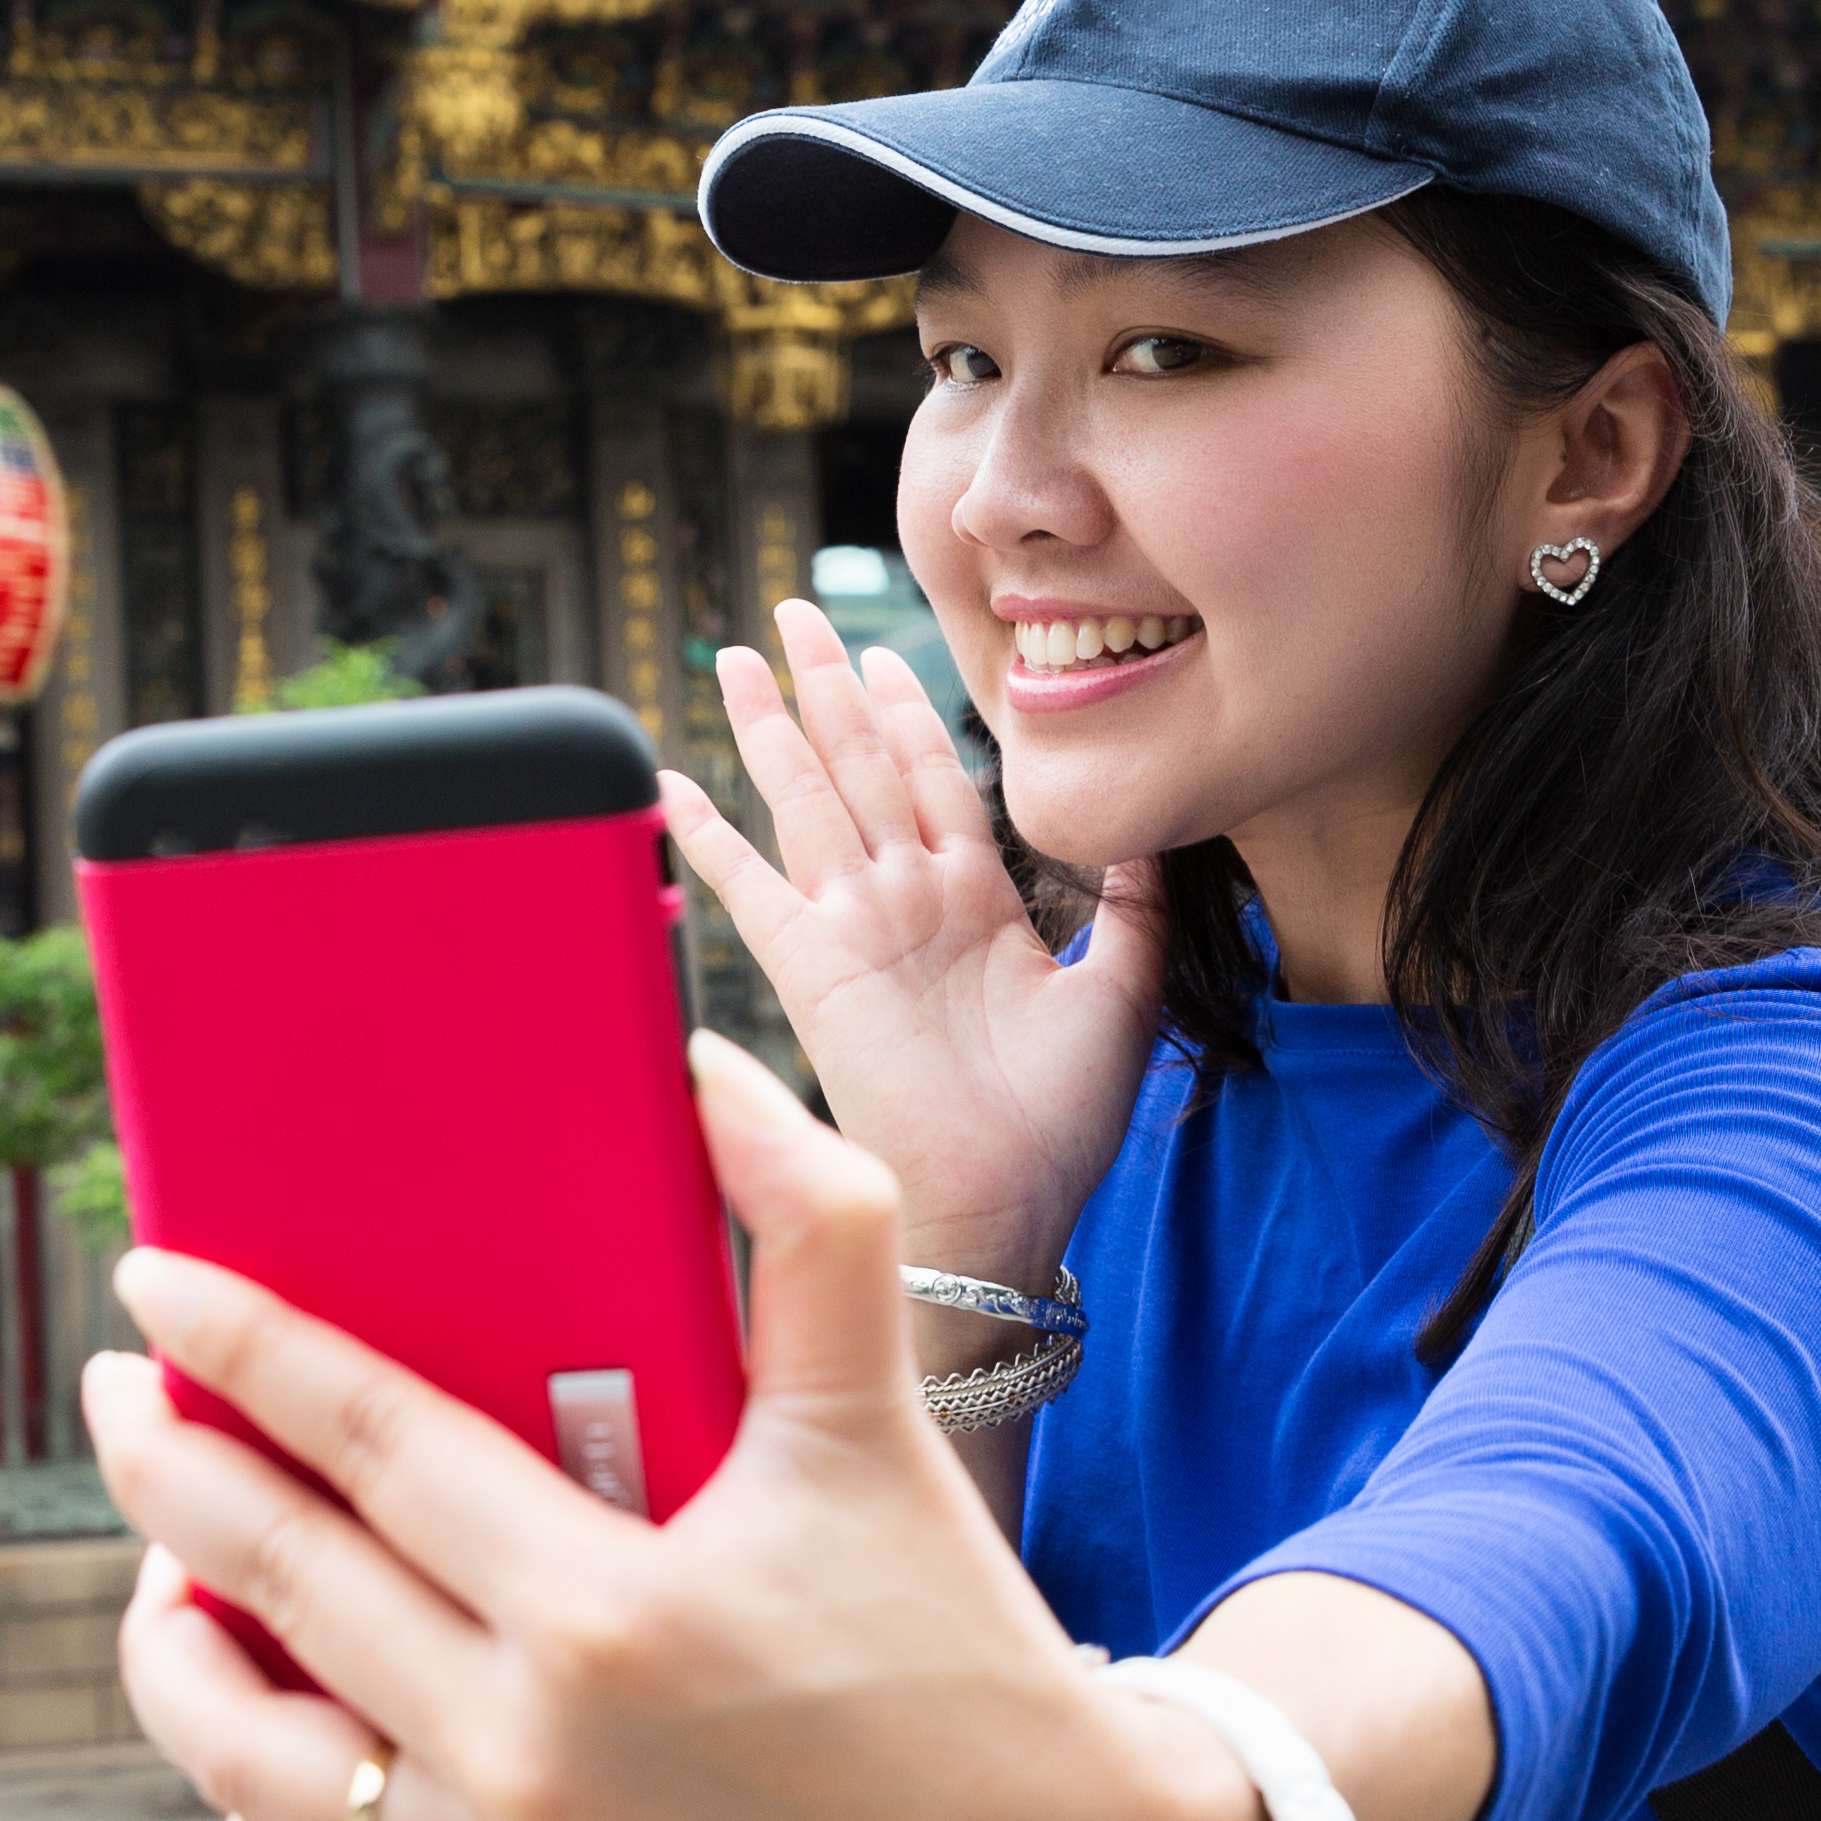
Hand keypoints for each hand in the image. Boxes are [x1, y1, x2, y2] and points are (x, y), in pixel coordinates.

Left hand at [83, 1033, 1264, 1820]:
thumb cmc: (954, 1633)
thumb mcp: (881, 1417)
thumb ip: (809, 1223)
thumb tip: (698, 1070)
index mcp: (609, 1611)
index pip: (366, 1443)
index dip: (240, 1348)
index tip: (152, 1279)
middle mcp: (530, 1755)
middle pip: (272, 1582)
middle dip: (161, 1468)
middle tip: (117, 1390)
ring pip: (246, 1759)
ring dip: (167, 1651)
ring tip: (162, 1567)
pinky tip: (243, 1765)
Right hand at [658, 600, 1167, 1283]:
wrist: (1005, 1209)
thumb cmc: (1060, 1125)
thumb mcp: (1120, 992)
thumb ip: (1131, 908)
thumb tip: (1149, 829)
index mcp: (975, 904)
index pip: (934, 779)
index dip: (908, 712)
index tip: (882, 651)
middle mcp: (908, 903)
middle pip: (860, 765)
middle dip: (827, 686)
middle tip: (795, 612)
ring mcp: (856, 930)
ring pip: (808, 799)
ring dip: (772, 727)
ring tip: (740, 659)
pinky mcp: (813, 970)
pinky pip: (750, 889)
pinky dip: (708, 839)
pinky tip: (671, 786)